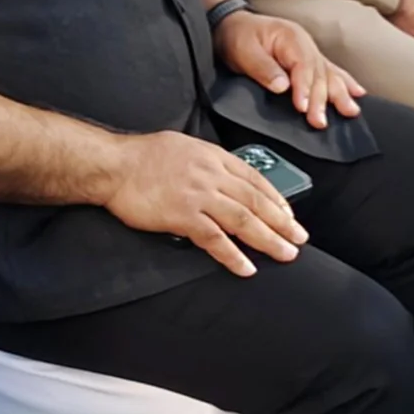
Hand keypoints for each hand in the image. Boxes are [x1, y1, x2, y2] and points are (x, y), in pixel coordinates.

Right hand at [95, 130, 306, 276]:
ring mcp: (199, 196)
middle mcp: (211, 175)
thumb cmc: (142, 155)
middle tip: (300, 239)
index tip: (289, 214)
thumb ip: (207, 161)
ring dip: (269, 240)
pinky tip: (247, 268)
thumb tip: (223, 175)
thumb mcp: (184, 146)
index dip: (276, 199)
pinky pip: (215, 239)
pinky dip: (233, 255)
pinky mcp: (183, 216)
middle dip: (282, 222)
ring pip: (243, 220)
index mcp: (213, 157)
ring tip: (286, 254)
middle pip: (256, 202)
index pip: (254, 179)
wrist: (113, 165)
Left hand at [216, 8, 363, 129]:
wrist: (232, 24)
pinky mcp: (309, 59)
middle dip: (321, 99)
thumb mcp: (243, 51)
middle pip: (318, 74)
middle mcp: (305, 43)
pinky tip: (357, 93)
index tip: (302, 108)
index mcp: (290, 38)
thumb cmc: (237, 36)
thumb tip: (282, 87)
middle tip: (319, 122)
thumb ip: (263, 68)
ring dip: (340, 94)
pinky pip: (331, 71)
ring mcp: (309, 51)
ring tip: (350, 111)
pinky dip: (345, 82)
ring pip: (329, 74)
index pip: (303, 66)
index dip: (304, 88)